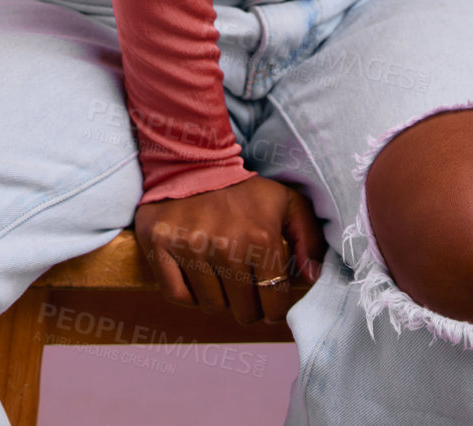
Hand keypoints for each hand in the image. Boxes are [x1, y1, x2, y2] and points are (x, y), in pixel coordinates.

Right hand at [134, 176, 326, 325]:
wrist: (193, 161)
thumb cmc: (243, 190)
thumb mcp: (285, 203)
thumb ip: (309, 238)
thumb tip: (313, 277)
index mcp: (260, 237)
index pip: (274, 302)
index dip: (273, 305)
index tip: (267, 295)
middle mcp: (225, 245)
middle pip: (243, 310)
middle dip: (246, 303)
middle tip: (241, 282)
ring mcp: (190, 246)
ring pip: (211, 305)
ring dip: (217, 295)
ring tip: (218, 269)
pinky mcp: (160, 245)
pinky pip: (178, 295)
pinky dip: (188, 292)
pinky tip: (195, 271)